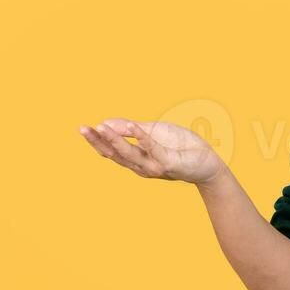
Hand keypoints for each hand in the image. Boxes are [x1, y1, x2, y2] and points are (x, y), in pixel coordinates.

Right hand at [78, 118, 223, 184]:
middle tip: (82, 129)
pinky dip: (142, 138)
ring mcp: (154, 166)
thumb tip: (106, 123)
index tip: (83, 128)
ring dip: (114, 140)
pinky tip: (132, 128)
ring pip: (129, 154)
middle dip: (97, 141)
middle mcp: (142, 166)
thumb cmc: (181, 146)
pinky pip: (153, 149)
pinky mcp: (169, 163)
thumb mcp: (153, 132)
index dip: (97, 141)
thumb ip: (131, 128)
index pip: (111, 150)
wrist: (207, 162)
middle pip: (114, 154)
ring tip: (99, 127)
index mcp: (136, 158)